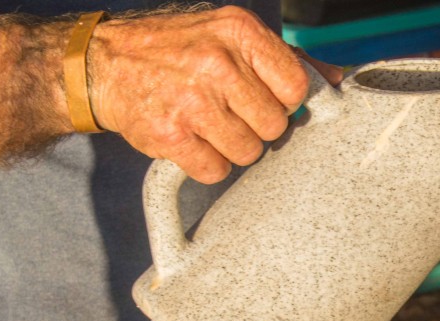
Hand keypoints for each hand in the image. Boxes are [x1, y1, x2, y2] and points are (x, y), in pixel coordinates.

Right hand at [87, 6, 341, 183]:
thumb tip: (337, 80)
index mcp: (239, 31)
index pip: (297, 87)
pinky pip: (215, 170)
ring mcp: (192, 100)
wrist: (103, 63)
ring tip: (206, 123)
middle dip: (255, 126)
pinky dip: (205, 163)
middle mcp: (217, 62)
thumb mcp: (230, 36)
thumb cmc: (178, 49)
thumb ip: (286, 59)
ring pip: (248, 152)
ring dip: (230, 146)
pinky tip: (189, 139)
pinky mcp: (170, 135)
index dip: (283, 101)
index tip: (261, 96)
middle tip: (227, 111)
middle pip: (275, 126)